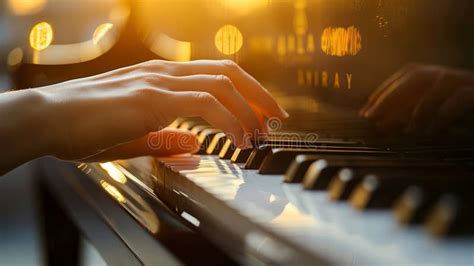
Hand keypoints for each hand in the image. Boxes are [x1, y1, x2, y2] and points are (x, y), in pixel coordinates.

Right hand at [1, 59, 287, 172]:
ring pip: (221, 83)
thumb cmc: (83, 127)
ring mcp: (158, 82)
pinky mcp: (151, 98)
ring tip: (261, 133)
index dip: (246, 92)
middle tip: (277, 118)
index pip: (216, 75)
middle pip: (228, 71)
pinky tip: (237, 140)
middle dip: (259, 94)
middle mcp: (164, 73)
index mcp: (161, 79)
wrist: (46, 119)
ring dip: (249, 108)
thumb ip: (166, 138)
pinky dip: (229, 120)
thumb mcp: (133, 136)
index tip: (263, 114)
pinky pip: (204, 102)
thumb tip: (196, 145)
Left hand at [360, 64, 473, 136]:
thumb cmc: (466, 124)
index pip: (408, 75)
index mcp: (441, 79)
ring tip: (405, 131)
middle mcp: (454, 77)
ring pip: (439, 82)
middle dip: (390, 96)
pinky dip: (442, 114)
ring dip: (416, 107)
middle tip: (372, 119)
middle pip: (418, 74)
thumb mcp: (434, 122)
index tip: (366, 112)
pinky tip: (430, 132)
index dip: (384, 91)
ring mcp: (469, 84)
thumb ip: (411, 119)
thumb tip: (380, 124)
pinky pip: (461, 98)